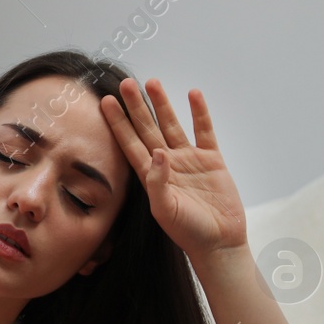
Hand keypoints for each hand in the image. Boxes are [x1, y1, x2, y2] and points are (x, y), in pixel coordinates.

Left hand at [100, 78, 247, 258]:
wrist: (218, 242)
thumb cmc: (188, 232)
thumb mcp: (165, 210)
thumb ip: (158, 182)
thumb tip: (159, 152)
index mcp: (150, 176)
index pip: (129, 143)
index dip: (117, 124)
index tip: (105, 103)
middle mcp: (166, 164)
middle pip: (147, 129)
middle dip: (136, 107)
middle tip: (124, 84)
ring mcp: (189, 160)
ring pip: (172, 125)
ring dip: (162, 104)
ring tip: (152, 82)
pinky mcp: (211, 160)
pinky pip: (204, 131)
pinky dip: (199, 113)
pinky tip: (192, 94)